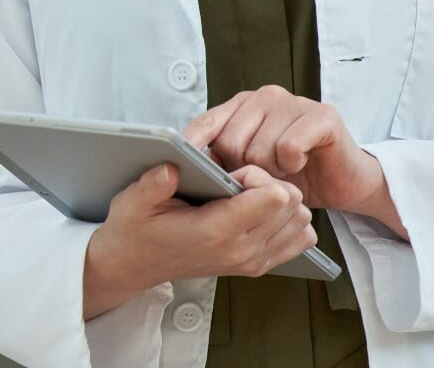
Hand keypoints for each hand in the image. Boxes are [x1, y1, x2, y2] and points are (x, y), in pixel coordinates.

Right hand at [81, 162, 314, 318]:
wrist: (133, 265)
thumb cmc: (136, 230)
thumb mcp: (133, 200)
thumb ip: (153, 183)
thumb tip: (172, 167)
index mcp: (215, 231)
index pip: (273, 196)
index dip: (256, 173)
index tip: (229, 173)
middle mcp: (240, 250)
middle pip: (293, 205)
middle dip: (271, 182)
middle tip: (238, 182)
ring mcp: (251, 261)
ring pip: (300, 221)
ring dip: (281, 202)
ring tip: (249, 197)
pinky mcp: (256, 266)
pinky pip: (299, 241)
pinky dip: (287, 222)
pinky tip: (260, 214)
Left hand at [182, 86, 405, 236]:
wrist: (345, 180)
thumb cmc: (295, 173)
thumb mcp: (251, 166)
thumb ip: (224, 158)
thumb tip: (187, 166)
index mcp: (243, 105)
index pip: (205, 122)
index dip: (190, 146)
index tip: (178, 166)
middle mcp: (266, 97)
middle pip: (230, 142)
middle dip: (243, 171)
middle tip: (262, 177)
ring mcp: (294, 102)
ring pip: (258, 150)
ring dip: (271, 173)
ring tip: (284, 171)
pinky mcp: (321, 115)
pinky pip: (287, 148)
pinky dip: (292, 166)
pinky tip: (301, 165)